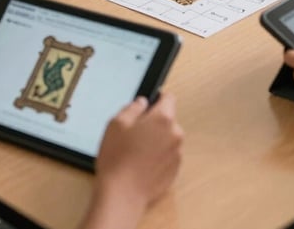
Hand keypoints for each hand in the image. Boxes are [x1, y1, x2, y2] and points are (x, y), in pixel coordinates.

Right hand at [95, 95, 183, 213]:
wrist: (122, 195)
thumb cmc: (118, 158)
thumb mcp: (116, 123)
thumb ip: (133, 107)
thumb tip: (142, 103)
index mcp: (163, 118)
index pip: (168, 98)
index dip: (157, 99)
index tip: (147, 105)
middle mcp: (175, 134)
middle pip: (167, 120)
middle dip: (154, 123)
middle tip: (134, 133)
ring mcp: (177, 154)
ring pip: (167, 139)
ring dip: (156, 140)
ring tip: (135, 152)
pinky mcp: (174, 171)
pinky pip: (167, 156)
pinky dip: (158, 157)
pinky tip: (141, 165)